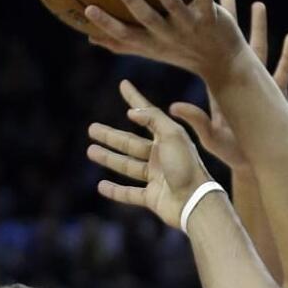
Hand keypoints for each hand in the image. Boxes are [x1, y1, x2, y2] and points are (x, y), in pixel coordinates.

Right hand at [84, 0, 248, 82]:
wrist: (225, 64)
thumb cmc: (182, 53)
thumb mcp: (152, 50)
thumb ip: (122, 43)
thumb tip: (89, 36)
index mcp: (153, 43)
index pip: (126, 35)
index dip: (107, 24)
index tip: (87, 8)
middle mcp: (170, 35)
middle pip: (148, 18)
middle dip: (131, 1)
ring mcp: (191, 26)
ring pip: (174, 4)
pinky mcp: (211, 17)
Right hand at [87, 81, 212, 228]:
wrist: (196, 202)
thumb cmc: (187, 167)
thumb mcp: (173, 136)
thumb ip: (154, 120)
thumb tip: (133, 111)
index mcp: (169, 140)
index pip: (148, 115)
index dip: (135, 99)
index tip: (123, 85)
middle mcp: (162, 157)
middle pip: (132, 144)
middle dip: (111, 136)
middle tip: (91, 128)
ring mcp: (157, 178)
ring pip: (128, 166)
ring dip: (109, 159)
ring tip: (90, 150)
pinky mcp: (153, 198)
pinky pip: (130, 194)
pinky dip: (115, 191)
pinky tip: (101, 186)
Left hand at [170, 0, 287, 171]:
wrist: (254, 163)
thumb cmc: (228, 154)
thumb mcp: (209, 137)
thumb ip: (196, 121)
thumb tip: (173, 106)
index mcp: (219, 87)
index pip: (207, 52)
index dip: (202, 31)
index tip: (196, 10)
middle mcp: (238, 81)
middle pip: (234, 42)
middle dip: (232, 19)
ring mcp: (259, 86)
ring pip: (260, 50)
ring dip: (260, 28)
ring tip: (258, 4)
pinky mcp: (277, 95)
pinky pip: (284, 71)